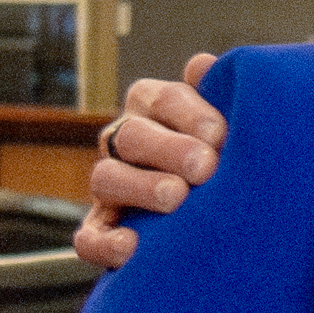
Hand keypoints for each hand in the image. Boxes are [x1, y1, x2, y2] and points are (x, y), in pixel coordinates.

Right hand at [77, 53, 227, 268]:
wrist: (215, 212)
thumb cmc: (224, 156)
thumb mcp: (224, 125)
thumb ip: (218, 95)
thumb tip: (205, 65)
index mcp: (152, 107)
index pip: (163, 99)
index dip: (190, 114)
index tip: (220, 135)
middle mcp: (123, 141)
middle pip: (133, 135)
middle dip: (169, 149)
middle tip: (205, 167)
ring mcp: (109, 185)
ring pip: (106, 178)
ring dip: (141, 187)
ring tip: (176, 198)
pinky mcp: (102, 230)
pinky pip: (89, 237)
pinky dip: (106, 243)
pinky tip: (133, 247)